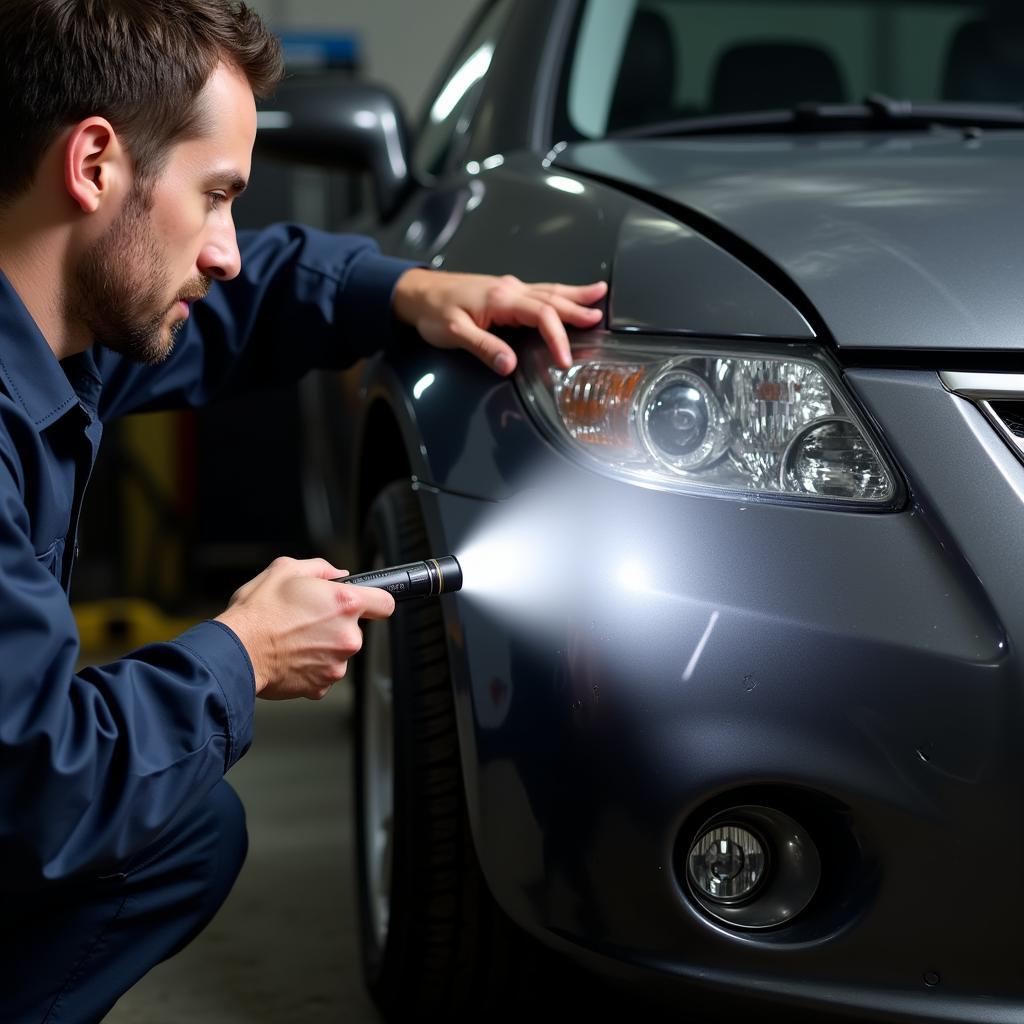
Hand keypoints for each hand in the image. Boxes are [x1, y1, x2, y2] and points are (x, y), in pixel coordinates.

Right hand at [215, 557, 394, 700]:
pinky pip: (324, 671)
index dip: (376, 600)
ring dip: (324, 646)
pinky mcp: (322, 685)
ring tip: (294, 637)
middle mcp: (347, 636)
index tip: (367, 603)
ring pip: (339, 651)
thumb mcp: (286, 570)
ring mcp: (337, 664)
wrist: (235, 652)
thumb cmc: (258, 613)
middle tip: (308, 618)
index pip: (386, 603)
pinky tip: (292, 655)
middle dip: (337, 624)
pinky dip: (311, 666)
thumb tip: (337, 575)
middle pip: (357, 629)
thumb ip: (321, 569)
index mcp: (345, 604)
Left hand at [392, 268, 606, 373]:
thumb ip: (484, 348)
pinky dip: (558, 293)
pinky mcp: (504, 291)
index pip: (541, 316)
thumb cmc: (433, 310)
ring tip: (598, 294)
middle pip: (552, 298)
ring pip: (549, 290)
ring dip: (574, 294)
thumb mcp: (454, 333)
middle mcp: (509, 289)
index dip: (557, 337)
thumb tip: (510, 364)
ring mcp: (508, 287)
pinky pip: (539, 291)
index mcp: (501, 299)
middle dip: (578, 307)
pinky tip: (567, 295)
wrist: (416, 291)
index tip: (565, 359)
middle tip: (600, 316)